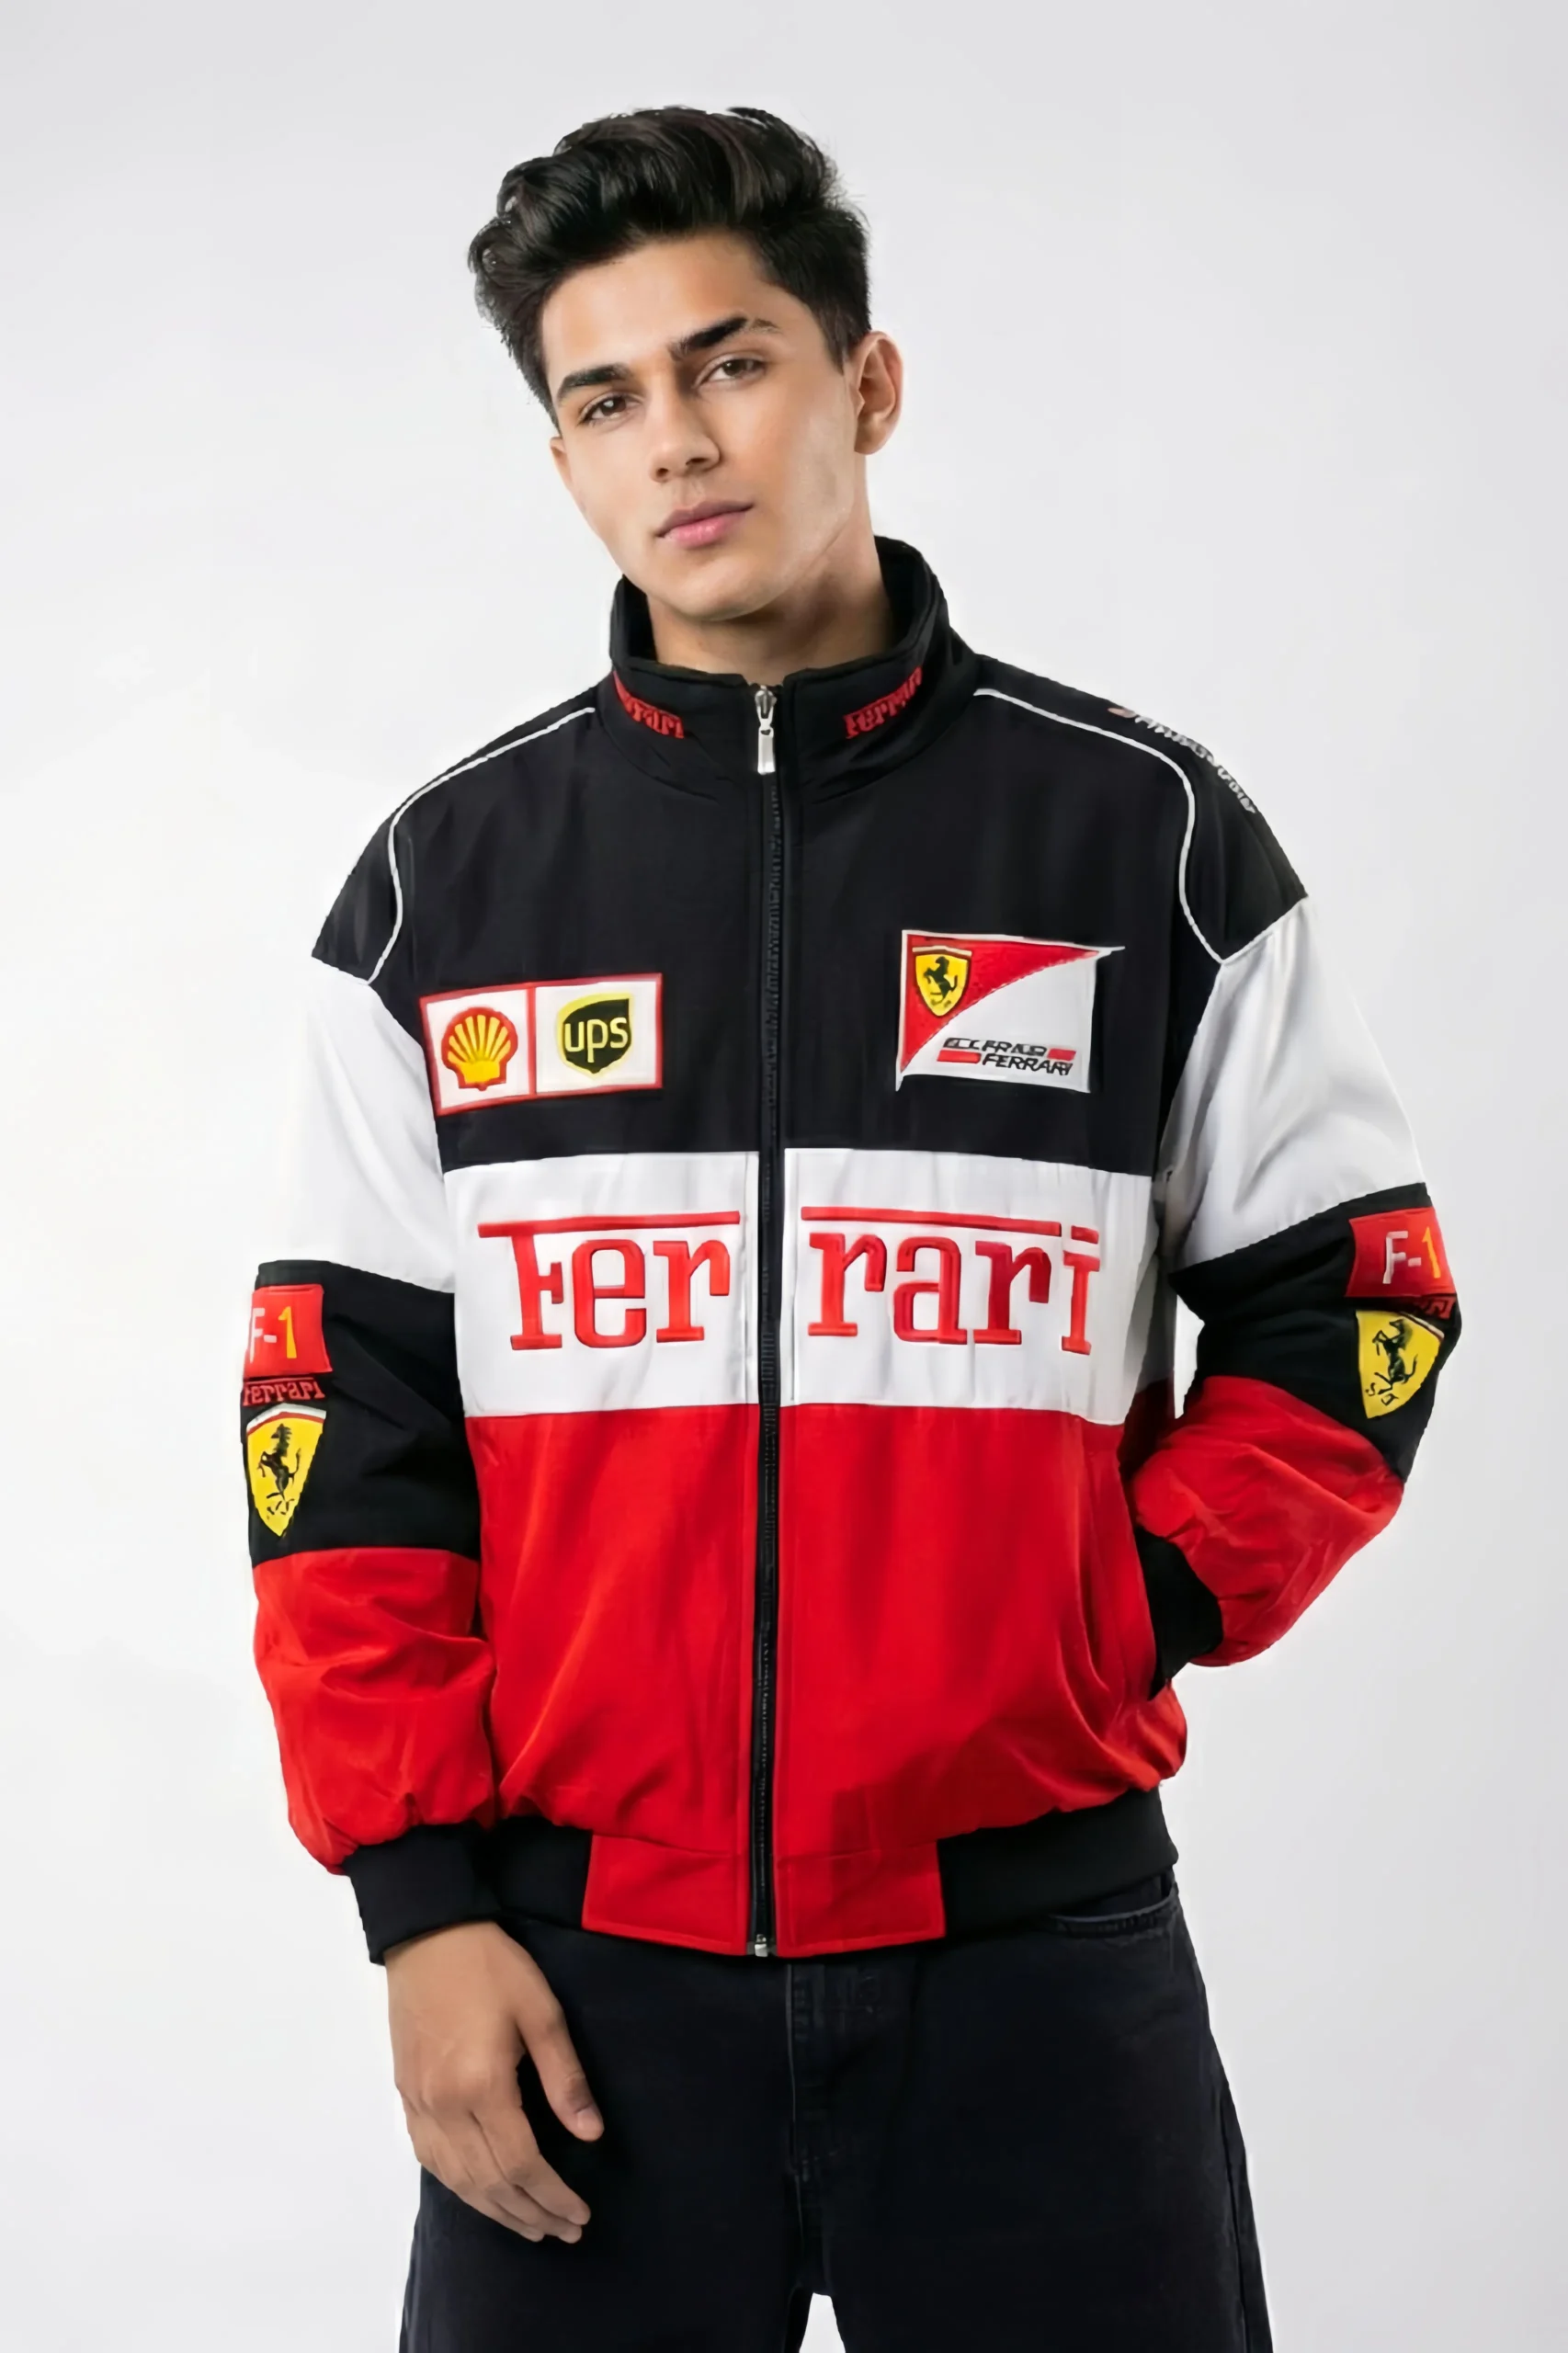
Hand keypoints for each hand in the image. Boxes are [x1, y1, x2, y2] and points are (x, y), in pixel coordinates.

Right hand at [385, 1918, 602, 2240]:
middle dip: (530, 2213)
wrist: (426, 1934)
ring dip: (495, 2210)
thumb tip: (591, 2134)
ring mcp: (420, 2105)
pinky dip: (460, 2187)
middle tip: (565, 2230)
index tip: (580, 2213)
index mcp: (481, 2086)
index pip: (521, 2164)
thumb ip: (565, 2078)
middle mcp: (444, 2107)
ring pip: (457, 2181)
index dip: (552, 2196)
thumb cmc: (490, 1966)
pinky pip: (431, 2160)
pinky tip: (480, 2194)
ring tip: (531, 2225)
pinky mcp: (406, 2097)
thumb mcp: (541, 2011)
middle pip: (488, 2183)